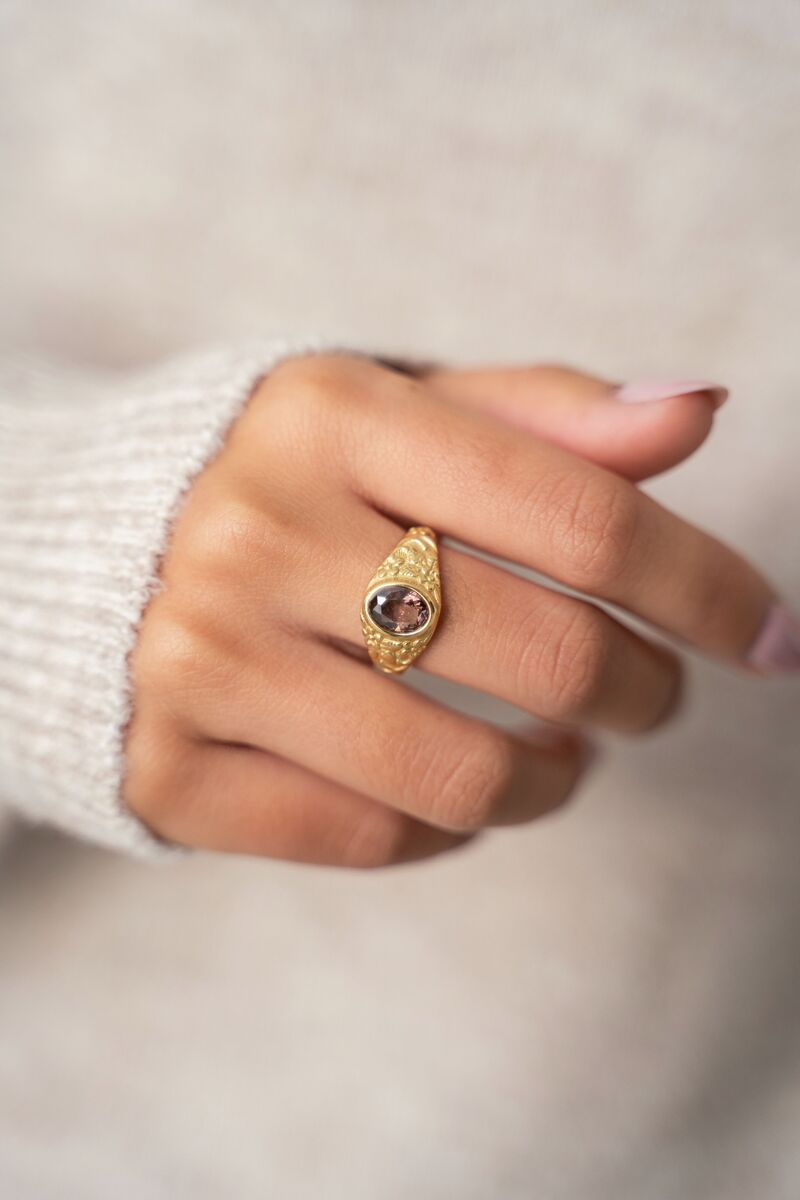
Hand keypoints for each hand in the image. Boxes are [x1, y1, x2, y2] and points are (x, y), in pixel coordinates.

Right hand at [123, 355, 776, 866]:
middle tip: (653, 696)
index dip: (709, 587)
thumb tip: (698, 410)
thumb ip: (540, 415)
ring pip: (466, 774)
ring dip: (556, 781)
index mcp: (330, 414)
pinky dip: (453, 831)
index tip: (773, 639)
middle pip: (548, 653)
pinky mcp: (173, 768)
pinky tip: (463, 799)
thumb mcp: (389, 409)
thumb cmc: (270, 476)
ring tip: (566, 759)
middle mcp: (256, 531)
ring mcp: (201, 658)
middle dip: (645, 693)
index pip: (583, 513)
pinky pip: (371, 840)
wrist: (65, 555)